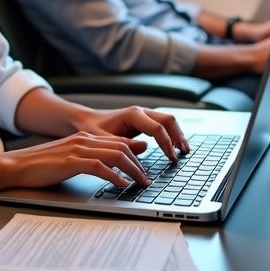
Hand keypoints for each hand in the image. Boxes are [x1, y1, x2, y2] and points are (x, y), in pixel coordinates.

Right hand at [2, 131, 155, 188]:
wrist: (16, 165)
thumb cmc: (40, 166)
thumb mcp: (69, 159)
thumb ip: (90, 159)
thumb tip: (111, 167)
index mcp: (83, 137)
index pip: (117, 142)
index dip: (135, 154)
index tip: (144, 168)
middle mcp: (83, 140)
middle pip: (121, 147)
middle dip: (139, 163)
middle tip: (148, 179)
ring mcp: (77, 149)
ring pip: (115, 155)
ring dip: (132, 170)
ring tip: (141, 183)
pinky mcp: (71, 162)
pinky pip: (100, 167)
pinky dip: (115, 176)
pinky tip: (123, 185)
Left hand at [75, 105, 189, 161]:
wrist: (85, 120)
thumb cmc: (91, 129)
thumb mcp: (103, 139)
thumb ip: (122, 144)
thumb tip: (145, 148)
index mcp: (132, 114)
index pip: (157, 128)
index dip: (167, 144)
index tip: (172, 158)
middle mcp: (140, 111)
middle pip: (168, 120)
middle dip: (178, 136)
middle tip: (184, 153)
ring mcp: (143, 114)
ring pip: (168, 120)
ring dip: (177, 134)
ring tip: (184, 150)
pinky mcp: (143, 120)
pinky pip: (162, 124)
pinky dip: (171, 134)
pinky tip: (175, 145)